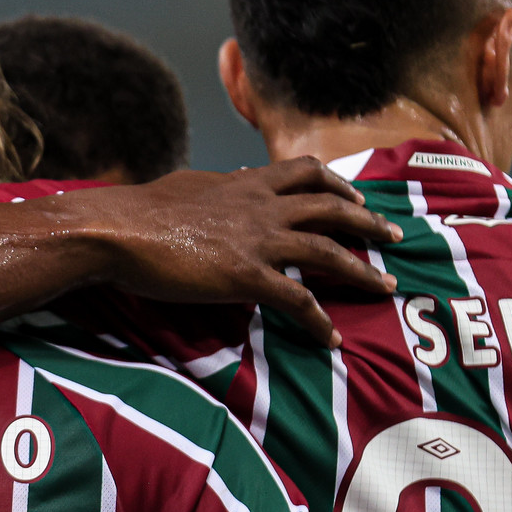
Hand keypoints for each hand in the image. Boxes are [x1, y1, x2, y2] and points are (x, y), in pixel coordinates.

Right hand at [87, 158, 400, 346]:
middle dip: (367, 221)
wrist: (118, 230)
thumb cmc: (139, 210)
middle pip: (331, 206)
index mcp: (245, 182)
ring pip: (327, 250)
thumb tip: (225, 182)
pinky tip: (331, 338)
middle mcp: (260, 205)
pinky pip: (297, 300)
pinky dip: (319, 320)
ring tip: (384, 285)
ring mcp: (257, 240)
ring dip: (361, 270)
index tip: (355, 194)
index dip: (336, 184)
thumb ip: (215, 187)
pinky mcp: (246, 275)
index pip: (304, 173)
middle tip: (393, 236)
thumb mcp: (186, 186)